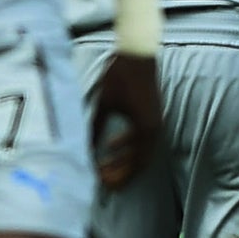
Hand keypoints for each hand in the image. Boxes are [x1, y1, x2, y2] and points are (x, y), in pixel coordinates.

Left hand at [92, 53, 159, 188]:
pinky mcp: (150, 114)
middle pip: (140, 162)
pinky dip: (126, 145)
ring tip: (104, 168)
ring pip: (140, 151)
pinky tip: (111, 146)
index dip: (120, 177)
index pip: (135, 164)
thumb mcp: (104, 104)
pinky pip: (140, 138)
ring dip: (123, 161)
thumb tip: (85, 150)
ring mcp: (154, 121)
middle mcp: (154, 129)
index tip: (104, 185)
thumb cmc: (121, 76)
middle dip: (121, 174)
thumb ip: (95, 128)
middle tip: (103, 183)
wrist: (137, 52)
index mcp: (145, 129)